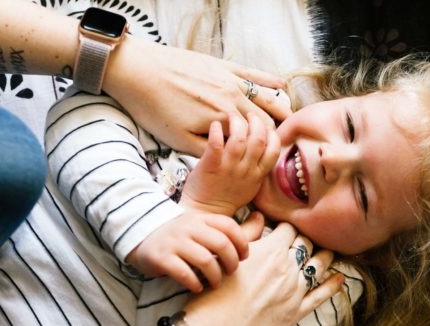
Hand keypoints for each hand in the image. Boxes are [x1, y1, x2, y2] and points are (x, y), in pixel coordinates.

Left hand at [103, 35, 292, 155]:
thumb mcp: (179, 140)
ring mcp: (228, 79)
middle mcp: (232, 97)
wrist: (138, 71)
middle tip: (290, 139)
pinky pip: (252, 73)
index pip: (257, 136)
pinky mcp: (221, 65)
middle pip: (264, 116)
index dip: (268, 147)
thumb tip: (231, 156)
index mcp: (223, 119)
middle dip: (278, 129)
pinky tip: (281, 83)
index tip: (276, 155)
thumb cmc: (154, 109)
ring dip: (279, 107)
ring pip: (263, 95)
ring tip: (291, 117)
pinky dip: (268, 79)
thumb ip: (209, 149)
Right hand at [125, 210, 249, 292]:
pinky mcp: (161, 258)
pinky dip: (194, 283)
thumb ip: (232, 229)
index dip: (242, 243)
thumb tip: (260, 218)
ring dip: (215, 276)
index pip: (229, 226)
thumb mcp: (204, 228)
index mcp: (202, 219)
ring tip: (215, 283)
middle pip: (221, 243)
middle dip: (231, 262)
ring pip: (205, 259)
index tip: (244, 257)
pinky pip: (183, 272)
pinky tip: (198, 288)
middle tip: (231, 273)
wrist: (141, 237)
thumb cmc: (182, 237)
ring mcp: (174, 242)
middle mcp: (189, 227)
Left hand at [180, 113, 279, 215]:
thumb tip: (267, 147)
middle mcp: (246, 170)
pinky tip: (214, 125)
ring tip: (231, 115)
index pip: (274, 149)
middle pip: (258, 139)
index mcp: (258, 174)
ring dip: (237, 122)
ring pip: (239, 138)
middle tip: (249, 115)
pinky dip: (216, 131)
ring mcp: (228, 168)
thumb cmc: (228, 197)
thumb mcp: (251, 185)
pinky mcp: (210, 166)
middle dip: (256, 122)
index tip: (266, 126)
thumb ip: (260, 168)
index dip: (272, 133)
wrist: (205, 211)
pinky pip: (216, 144)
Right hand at [183, 219, 344, 325]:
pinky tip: (339, 278)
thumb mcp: (228, 256)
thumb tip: (259, 215)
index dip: (287, 226)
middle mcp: (287, 268)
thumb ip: (246, 233)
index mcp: (270, 250)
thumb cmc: (215, 291)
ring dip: (323, 256)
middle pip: (305, 244)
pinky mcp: (296, 312)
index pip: (289, 228)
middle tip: (302, 240)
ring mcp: (295, 291)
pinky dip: (332, 286)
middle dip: (304, 239)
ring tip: (325, 252)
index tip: (285, 229)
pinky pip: (320, 296)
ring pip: (318, 265)